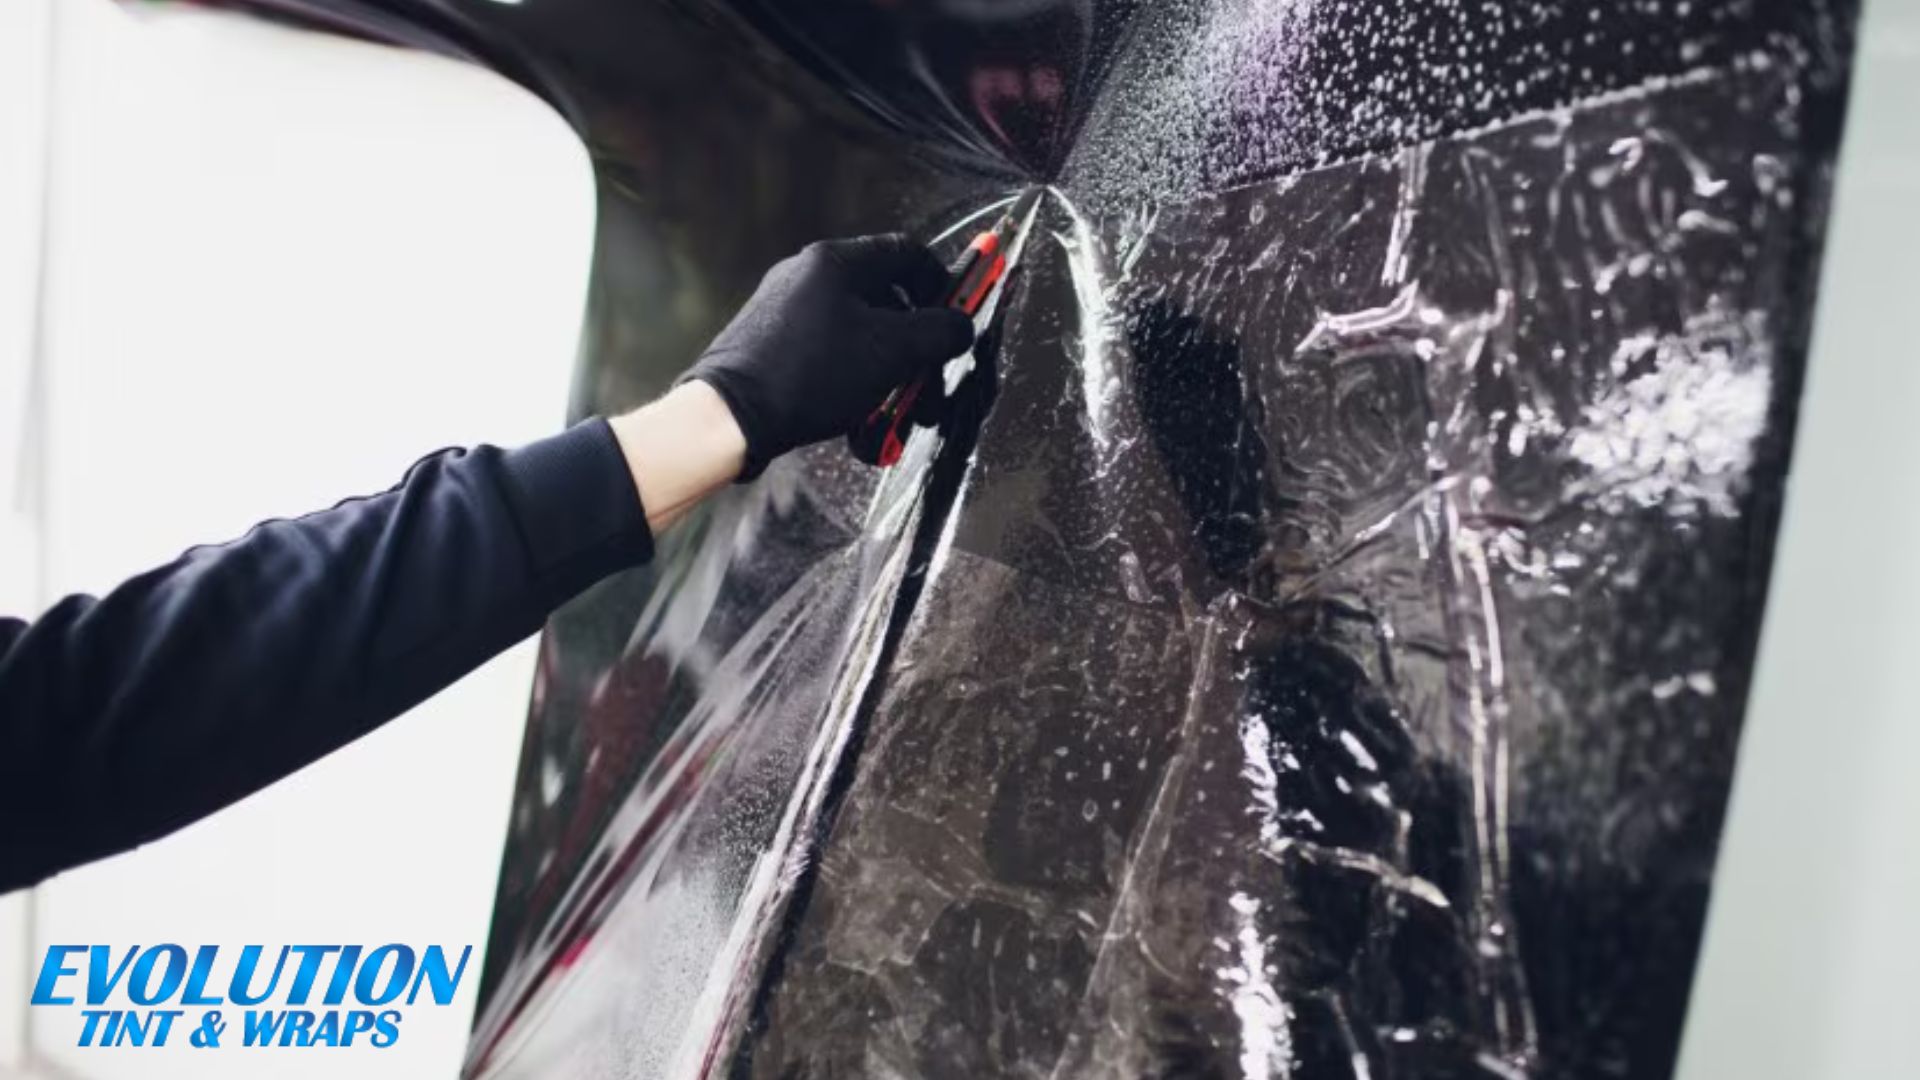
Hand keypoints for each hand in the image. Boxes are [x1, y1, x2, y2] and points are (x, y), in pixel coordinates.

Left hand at [679, 234, 975, 477]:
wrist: (730, 417)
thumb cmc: (809, 374)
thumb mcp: (891, 352)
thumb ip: (938, 333)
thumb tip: (960, 327)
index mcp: (836, 261)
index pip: (907, 253)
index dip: (942, 285)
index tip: (955, 322)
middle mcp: (808, 276)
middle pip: (886, 303)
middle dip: (916, 352)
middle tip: (930, 391)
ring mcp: (787, 311)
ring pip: (860, 337)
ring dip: (889, 378)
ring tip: (897, 419)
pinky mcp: (773, 346)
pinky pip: (830, 358)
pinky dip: (853, 387)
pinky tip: (858, 427)